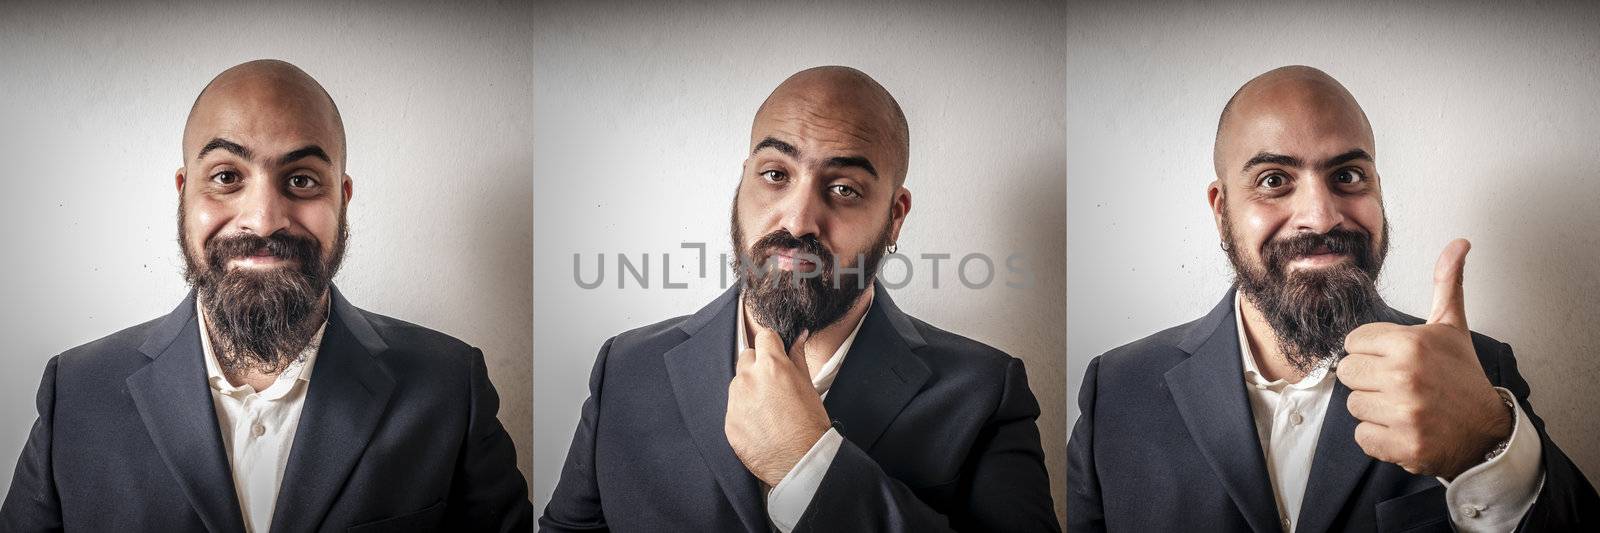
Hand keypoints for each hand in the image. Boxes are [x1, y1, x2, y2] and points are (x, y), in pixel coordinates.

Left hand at [725, 325, 831, 485]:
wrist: (799, 462)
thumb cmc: (810, 425)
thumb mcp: (809, 386)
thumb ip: (798, 357)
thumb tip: (798, 336)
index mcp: (771, 366)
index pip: (764, 336)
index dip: (772, 345)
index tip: (776, 354)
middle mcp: (748, 379)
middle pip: (747, 357)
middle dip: (758, 365)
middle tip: (774, 384)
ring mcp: (735, 401)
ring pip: (738, 383)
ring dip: (749, 389)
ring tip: (768, 409)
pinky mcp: (729, 422)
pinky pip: (734, 408)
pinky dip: (744, 412)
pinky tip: (761, 425)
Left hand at [1338, 239, 1511, 479]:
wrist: (1488, 431)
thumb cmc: (1462, 377)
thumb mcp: (1451, 327)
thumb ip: (1446, 283)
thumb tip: (1459, 242)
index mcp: (1410, 344)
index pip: (1352, 342)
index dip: (1371, 351)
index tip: (1397, 360)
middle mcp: (1405, 376)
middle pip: (1346, 373)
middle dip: (1368, 379)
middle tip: (1399, 384)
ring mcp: (1404, 413)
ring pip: (1352, 405)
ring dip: (1374, 409)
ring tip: (1405, 406)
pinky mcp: (1403, 445)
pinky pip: (1362, 437)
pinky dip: (1379, 438)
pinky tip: (1404, 429)